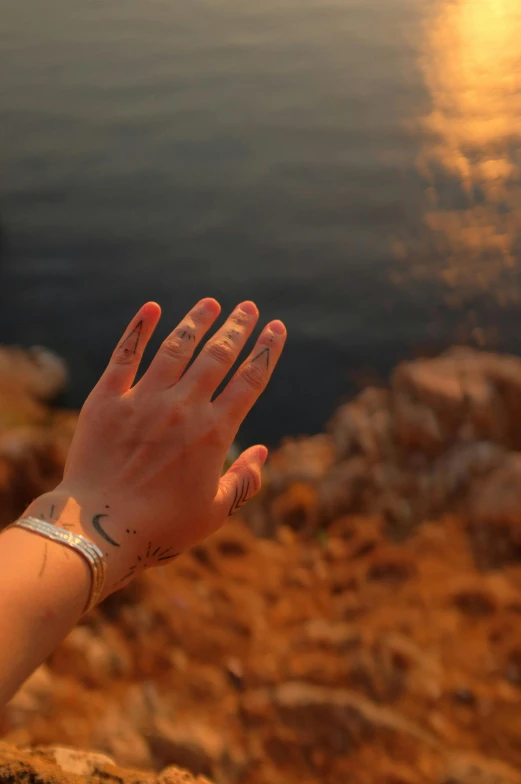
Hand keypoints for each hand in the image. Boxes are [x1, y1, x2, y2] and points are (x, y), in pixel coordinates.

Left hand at [44, 298, 285, 591]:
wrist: (99, 528)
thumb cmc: (161, 528)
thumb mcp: (214, 512)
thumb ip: (244, 480)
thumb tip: (262, 453)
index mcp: (214, 433)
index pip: (250, 380)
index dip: (266, 351)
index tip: (276, 328)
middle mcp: (183, 408)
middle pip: (218, 356)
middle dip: (237, 327)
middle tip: (248, 306)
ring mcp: (143, 400)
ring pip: (177, 348)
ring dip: (197, 321)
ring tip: (211, 303)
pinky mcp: (107, 400)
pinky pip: (126, 355)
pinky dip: (140, 329)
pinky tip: (152, 308)